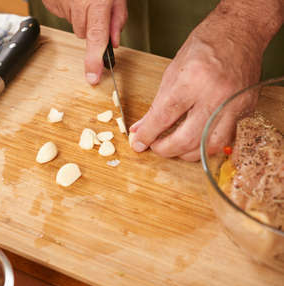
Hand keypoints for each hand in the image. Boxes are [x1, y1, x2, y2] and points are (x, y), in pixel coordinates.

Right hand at [42, 0, 126, 84]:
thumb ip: (117, 19)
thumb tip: (113, 43)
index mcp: (96, 3)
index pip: (96, 39)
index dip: (94, 61)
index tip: (92, 77)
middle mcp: (77, 6)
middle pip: (85, 34)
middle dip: (93, 26)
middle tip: (98, 7)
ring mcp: (61, 5)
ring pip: (74, 25)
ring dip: (81, 16)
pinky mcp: (50, 3)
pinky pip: (63, 15)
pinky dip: (70, 8)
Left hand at [129, 0, 281, 160]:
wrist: (239, 34)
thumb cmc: (204, 47)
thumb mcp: (172, 72)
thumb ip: (156, 105)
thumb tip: (141, 128)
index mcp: (191, 80)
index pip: (164, 117)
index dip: (148, 135)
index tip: (138, 143)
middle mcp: (214, 95)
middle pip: (186, 139)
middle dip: (165, 149)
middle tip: (155, 147)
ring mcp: (233, 105)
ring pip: (208, 146)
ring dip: (186, 153)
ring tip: (174, 147)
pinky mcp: (245, 111)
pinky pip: (225, 139)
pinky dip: (206, 145)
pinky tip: (195, 141)